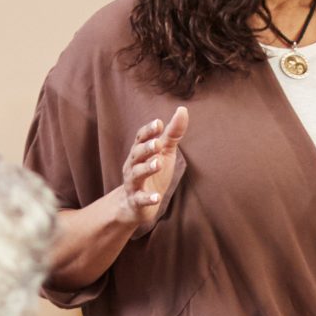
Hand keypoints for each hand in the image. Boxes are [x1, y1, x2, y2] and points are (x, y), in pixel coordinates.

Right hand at [117, 106, 188, 231]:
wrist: (136, 205)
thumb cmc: (153, 174)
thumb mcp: (164, 152)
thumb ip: (172, 133)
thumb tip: (182, 110)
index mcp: (139, 152)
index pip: (140, 138)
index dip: (148, 131)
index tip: (159, 124)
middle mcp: (132, 165)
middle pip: (137, 154)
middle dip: (146, 148)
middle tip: (158, 143)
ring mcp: (133, 183)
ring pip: (137, 174)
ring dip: (147, 169)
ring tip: (158, 164)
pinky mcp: (136, 201)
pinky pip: (140, 199)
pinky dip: (148, 198)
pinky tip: (156, 197)